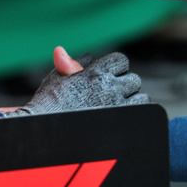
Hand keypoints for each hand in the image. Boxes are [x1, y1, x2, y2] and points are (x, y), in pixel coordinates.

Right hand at [3, 48, 149, 115]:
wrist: (44, 134)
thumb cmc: (47, 107)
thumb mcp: (55, 81)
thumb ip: (68, 65)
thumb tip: (73, 52)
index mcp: (95, 73)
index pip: (121, 60)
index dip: (115, 68)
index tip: (108, 77)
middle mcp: (109, 87)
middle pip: (133, 79)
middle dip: (124, 86)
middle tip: (111, 96)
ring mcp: (117, 106)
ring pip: (141, 96)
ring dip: (132, 101)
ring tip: (117, 108)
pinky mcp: (122, 122)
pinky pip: (143, 112)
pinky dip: (137, 114)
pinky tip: (124, 118)